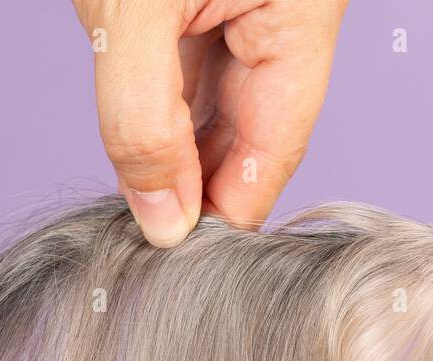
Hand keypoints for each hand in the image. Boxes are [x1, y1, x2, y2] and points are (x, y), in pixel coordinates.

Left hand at [72, 0, 348, 246]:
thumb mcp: (130, 14)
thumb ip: (142, 119)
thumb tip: (164, 222)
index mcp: (302, 15)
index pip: (275, 150)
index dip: (227, 213)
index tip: (183, 263)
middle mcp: (285, 18)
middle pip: (248, 135)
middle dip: (197, 187)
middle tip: (149, 240)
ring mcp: (245, 9)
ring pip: (215, 111)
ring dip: (174, 156)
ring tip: (137, 201)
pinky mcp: (201, 3)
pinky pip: (187, 78)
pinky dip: (158, 117)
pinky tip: (134, 152)